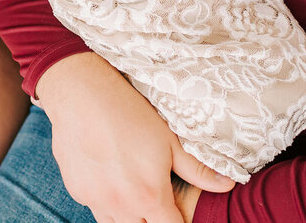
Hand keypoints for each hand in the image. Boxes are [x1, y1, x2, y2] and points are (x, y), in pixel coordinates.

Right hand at [38, 52, 232, 222]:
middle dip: (151, 219)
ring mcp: (95, 200)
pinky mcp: (77, 191)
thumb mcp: (169, 139)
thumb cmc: (129, 113)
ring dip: (128, 214)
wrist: (81, 95)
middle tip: (155, 198)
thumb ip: (197, 169)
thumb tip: (228, 184)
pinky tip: (110, 175)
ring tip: (132, 188)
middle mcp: (121, 206)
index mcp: (149, 197)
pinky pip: (96, 207)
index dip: (178, 222)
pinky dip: (106, 200)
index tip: (177, 211)